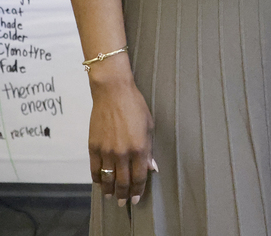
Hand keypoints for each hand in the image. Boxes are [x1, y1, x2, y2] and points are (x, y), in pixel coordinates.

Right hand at [88, 64, 155, 206]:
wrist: (113, 93)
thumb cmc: (135, 106)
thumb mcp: (149, 126)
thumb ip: (149, 149)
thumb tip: (152, 167)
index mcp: (140, 148)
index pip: (140, 176)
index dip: (139, 190)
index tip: (137, 198)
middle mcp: (123, 153)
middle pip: (123, 182)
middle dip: (124, 195)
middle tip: (124, 202)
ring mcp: (106, 151)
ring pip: (107, 179)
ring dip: (110, 191)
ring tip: (112, 197)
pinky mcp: (93, 147)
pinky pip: (94, 170)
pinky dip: (97, 179)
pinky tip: (100, 183)